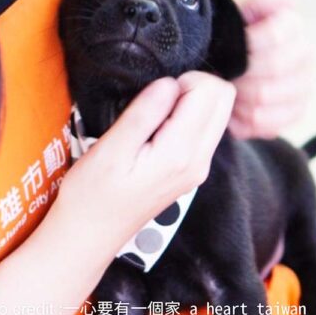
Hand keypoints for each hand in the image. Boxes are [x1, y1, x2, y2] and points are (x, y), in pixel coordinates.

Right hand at [55, 72, 235, 255]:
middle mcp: (200, 160)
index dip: (184, 79)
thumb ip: (144, 113)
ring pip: (219, 112)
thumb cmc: (92, 193)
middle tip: (157, 97)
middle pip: (224, 98)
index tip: (154, 92)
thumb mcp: (111, 149)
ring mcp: (199, 167)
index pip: (211, 92)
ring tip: (155, 112)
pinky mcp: (192, 169)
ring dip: (192, 100)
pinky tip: (159, 125)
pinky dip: (190, 115)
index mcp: (181, 152)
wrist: (90, 235)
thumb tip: (170, 82)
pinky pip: (206, 127)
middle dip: (195, 85)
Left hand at [229, 0, 310, 139]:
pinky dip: (246, 122)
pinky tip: (233, 113)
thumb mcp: (239, 11)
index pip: (278, 35)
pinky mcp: (297, 111)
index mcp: (292, 25)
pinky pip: (272, 124)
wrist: (229, 61)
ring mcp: (304, 85)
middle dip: (240, 72)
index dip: (250, 44)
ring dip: (239, 98)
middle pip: (275, 68)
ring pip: (269, 98)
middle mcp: (305, 54)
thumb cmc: (232, 35)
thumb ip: (259, 2)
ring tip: (224, 92)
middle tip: (219, 74)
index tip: (226, 47)